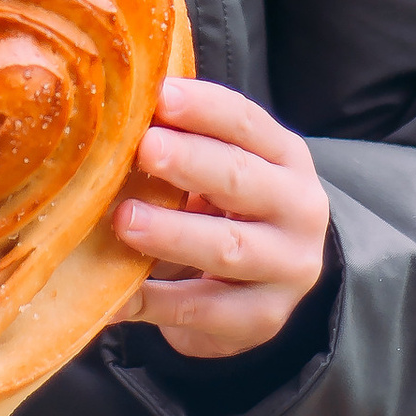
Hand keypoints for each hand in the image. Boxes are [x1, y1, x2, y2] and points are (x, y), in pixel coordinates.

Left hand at [116, 77, 331, 360]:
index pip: (247, 123)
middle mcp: (298, 209)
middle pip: (242, 180)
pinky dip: (155, 301)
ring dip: (172, 233)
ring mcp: (287, 268)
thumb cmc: (231, 211)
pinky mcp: (262, 318)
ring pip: (228, 248)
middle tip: (144, 149)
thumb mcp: (226, 170)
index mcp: (286, 158)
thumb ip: (187, 143)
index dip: (204, 108)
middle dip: (191, 162)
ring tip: (125, 220)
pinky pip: (203, 309)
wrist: (271, 287)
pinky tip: (117, 294)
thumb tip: (118, 115)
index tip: (160, 96)